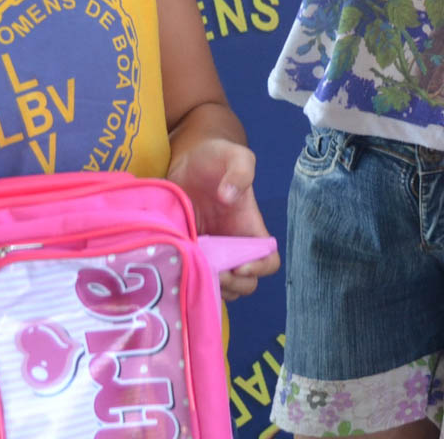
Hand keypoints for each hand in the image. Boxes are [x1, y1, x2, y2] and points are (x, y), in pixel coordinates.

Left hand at [166, 137, 281, 299]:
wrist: (186, 159)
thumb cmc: (215, 156)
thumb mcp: (234, 155)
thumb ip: (240, 171)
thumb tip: (228, 197)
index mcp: (249, 226)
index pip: (268, 259)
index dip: (259, 268)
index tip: (238, 265)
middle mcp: (232, 244)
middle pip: (245, 283)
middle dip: (232, 284)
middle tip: (212, 271)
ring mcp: (209, 251)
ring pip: (220, 287)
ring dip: (211, 288)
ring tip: (194, 272)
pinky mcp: (186, 252)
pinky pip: (192, 278)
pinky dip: (187, 282)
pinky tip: (175, 269)